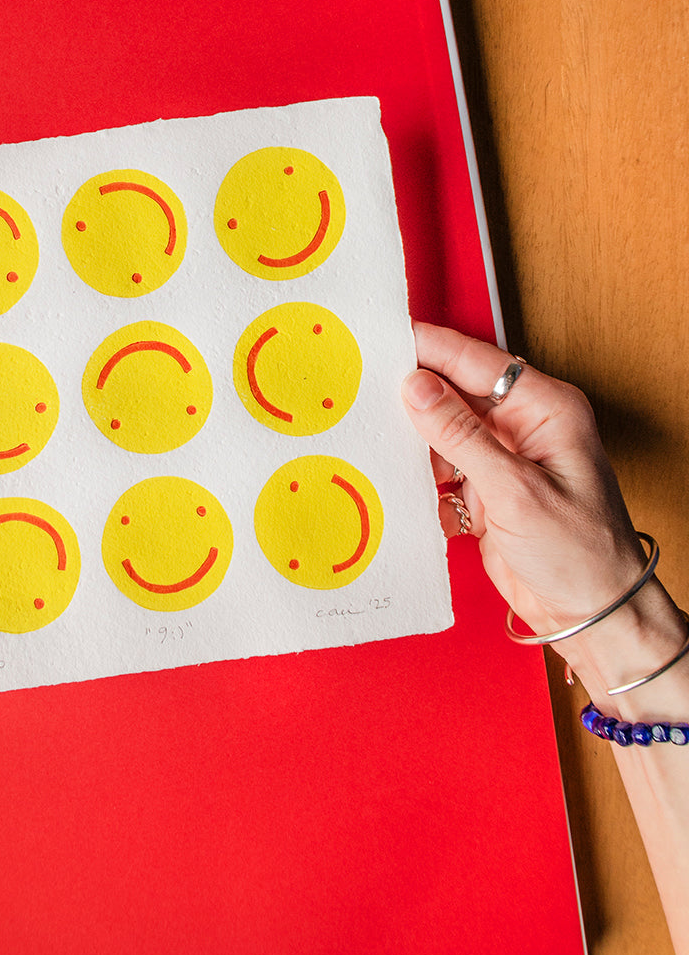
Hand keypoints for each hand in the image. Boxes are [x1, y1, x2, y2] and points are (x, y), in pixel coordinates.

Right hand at [401, 321, 682, 705]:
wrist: (592, 616)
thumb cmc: (580, 554)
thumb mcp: (516, 492)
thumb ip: (462, 436)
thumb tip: (417, 386)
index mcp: (548, 408)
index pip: (479, 362)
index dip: (430, 348)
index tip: (383, 339)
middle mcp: (526, 425)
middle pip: (457, 391)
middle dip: (413, 392)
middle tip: (361, 386)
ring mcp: (505, 457)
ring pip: (444, 430)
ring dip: (413, 439)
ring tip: (370, 436)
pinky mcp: (488, 489)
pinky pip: (443, 467)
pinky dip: (422, 475)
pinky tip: (397, 480)